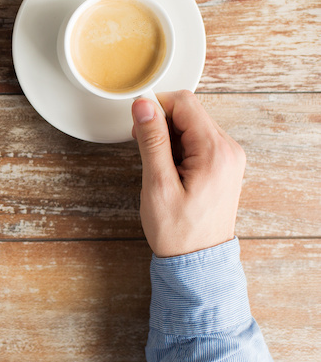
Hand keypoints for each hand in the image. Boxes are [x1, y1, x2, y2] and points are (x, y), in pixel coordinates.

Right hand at [131, 90, 245, 257]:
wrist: (198, 263)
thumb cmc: (178, 231)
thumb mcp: (158, 184)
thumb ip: (152, 140)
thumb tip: (143, 105)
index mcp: (215, 151)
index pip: (184, 102)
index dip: (155, 107)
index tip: (137, 126)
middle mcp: (228, 149)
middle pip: (189, 111)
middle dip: (160, 123)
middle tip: (145, 152)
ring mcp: (228, 157)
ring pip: (191, 125)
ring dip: (168, 137)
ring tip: (159, 168)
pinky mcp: (222, 165)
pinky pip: (197, 141)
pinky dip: (177, 148)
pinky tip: (169, 171)